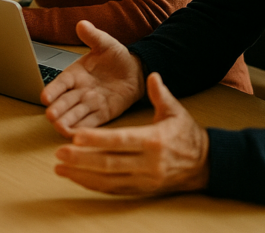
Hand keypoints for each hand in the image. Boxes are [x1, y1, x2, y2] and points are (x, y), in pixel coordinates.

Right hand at [41, 20, 145, 136]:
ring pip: (76, 114)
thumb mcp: (105, 43)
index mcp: (76, 73)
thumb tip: (82, 23)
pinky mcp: (104, 113)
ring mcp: (91, 103)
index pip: (61, 83)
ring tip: (60, 128)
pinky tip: (77, 134)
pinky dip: (85, 128)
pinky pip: (92, 121)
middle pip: (65, 101)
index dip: (53, 90)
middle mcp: (80, 90)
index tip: (44, 97)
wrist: (136, 70)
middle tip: (50, 116)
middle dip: (58, 109)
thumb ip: (93, 36)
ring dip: (68, 121)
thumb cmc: (116, 57)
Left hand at [53, 73, 209, 195]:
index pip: (121, 140)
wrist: (205, 164)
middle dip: (82, 159)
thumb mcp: (176, 110)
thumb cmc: (186, 134)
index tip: (77, 136)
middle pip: (110, 163)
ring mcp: (144, 179)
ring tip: (60, 168)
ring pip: (108, 179)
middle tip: (59, 153)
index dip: (98, 139)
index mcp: (154, 141)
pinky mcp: (141, 189)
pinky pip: (113, 189)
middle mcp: (148, 163)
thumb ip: (161, 93)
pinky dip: (93, 185)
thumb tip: (152, 75)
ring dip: (82, 175)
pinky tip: (76, 178)